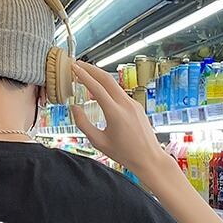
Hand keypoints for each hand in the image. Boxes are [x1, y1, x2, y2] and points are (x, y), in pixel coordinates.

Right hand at [70, 61, 171, 185]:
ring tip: (85, 78)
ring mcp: (133, 103)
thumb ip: (83, 124)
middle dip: (91, 69)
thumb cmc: (123, 153)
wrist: (148, 158)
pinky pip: (119, 93)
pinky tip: (99, 94)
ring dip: (99, 78)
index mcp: (115, 113)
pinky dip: (107, 89)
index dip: (83, 76)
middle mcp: (125, 104)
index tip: (73, 68)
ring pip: (114, 84)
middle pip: (106, 78)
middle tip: (77, 65)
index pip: (96, 88)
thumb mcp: (98, 142)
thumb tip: (74, 108)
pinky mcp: (136, 106)